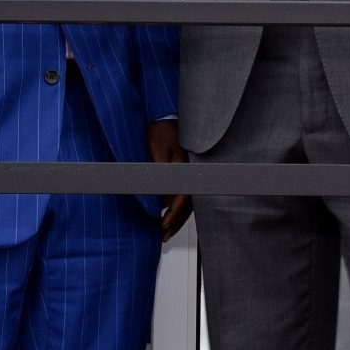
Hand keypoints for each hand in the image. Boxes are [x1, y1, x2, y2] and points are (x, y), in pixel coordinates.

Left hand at [146, 119, 191, 240]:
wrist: (165, 115)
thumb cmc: (161, 129)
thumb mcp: (156, 150)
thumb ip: (160, 174)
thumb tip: (162, 198)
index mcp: (186, 166)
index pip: (182, 197)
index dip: (173, 214)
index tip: (163, 225)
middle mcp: (192, 170)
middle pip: (187, 204)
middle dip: (175, 222)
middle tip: (164, 235)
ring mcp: (191, 171)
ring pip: (188, 201)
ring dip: (178, 217)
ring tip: (166, 231)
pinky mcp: (188, 170)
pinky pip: (185, 193)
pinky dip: (178, 207)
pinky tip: (171, 214)